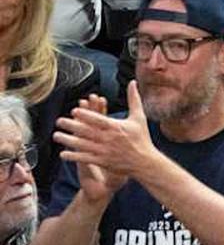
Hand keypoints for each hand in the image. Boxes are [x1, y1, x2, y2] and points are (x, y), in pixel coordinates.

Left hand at [54, 82, 156, 198]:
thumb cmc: (142, 138)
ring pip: (83, 145)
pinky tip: (62, 154)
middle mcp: (109, 139)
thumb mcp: (139, 117)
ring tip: (56, 136)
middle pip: (87, 131)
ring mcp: (105, 151)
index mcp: (116, 127)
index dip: (86, 115)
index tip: (74, 110)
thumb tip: (132, 82)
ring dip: (68, 141)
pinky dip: (74, 156)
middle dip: (72, 126)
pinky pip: (85, 159)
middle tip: (59, 121)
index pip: (98, 119)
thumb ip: (133, 99)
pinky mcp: (103, 162)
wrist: (145, 162)